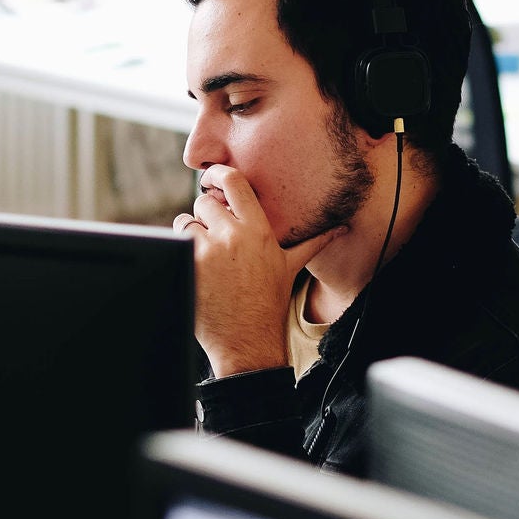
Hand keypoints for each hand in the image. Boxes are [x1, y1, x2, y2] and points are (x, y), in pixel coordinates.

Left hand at [174, 165, 341, 378]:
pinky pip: (176, 243)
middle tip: (212, 237)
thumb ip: (314, 243)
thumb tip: (342, 229)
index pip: (234, 182)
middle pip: (204, 202)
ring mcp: (210, 250)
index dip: (218, 174)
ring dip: (189, 234)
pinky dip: (181, 252)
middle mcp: (234, 235)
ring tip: (205, 257)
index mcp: (259, 230)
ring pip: (185, 222)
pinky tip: (196, 271)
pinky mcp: (190, 266)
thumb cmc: (269, 304)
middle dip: (204, 216)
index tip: (211, 178)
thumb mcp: (291, 268)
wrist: (249, 343)